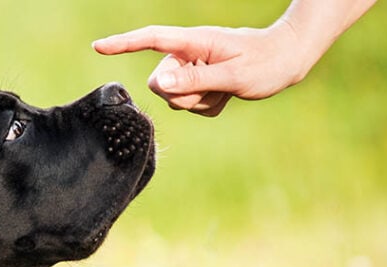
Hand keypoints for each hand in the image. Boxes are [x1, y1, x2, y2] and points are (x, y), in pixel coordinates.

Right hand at [93, 22, 312, 116]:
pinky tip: (226, 95)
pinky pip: (191, 106)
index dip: (123, 44)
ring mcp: (194, 69)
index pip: (151, 40)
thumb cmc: (266, 63)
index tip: (98, 46)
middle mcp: (188, 54)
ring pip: (175, 99)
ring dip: (199, 102)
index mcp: (193, 42)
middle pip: (161, 84)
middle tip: (215, 90)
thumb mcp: (232, 76)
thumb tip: (157, 83)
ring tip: (225, 90)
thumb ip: (193, 80)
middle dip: (183, 95)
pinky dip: (208, 107)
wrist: (288, 59)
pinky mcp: (201, 84)